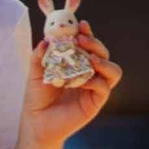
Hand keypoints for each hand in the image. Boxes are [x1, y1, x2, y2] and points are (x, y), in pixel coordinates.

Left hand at [21, 18, 121, 148]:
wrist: (36, 123)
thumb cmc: (37, 98)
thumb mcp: (35, 73)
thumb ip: (39, 56)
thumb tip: (45, 40)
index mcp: (77, 64)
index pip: (88, 45)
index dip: (88, 33)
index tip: (81, 25)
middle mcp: (89, 74)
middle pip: (103, 54)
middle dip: (95, 44)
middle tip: (81, 40)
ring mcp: (94, 88)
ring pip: (113, 71)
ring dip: (104, 62)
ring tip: (90, 60)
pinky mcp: (94, 103)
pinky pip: (104, 88)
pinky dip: (97, 82)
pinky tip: (83, 81)